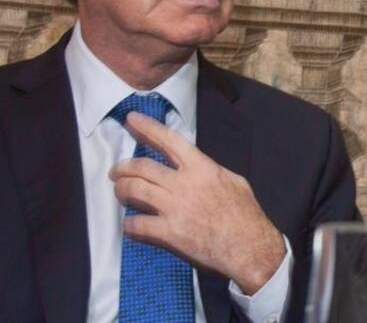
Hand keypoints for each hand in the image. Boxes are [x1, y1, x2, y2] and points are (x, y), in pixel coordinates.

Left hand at [110, 112, 286, 294]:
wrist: (249, 247)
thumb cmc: (246, 215)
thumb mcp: (234, 181)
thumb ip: (211, 171)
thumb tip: (199, 167)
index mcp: (202, 168)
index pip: (169, 140)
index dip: (148, 127)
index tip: (131, 119)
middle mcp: (184, 184)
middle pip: (143, 167)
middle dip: (124, 166)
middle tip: (117, 170)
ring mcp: (174, 208)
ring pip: (134, 191)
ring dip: (122, 190)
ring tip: (119, 191)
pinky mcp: (169, 233)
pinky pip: (137, 224)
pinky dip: (129, 223)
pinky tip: (129, 224)